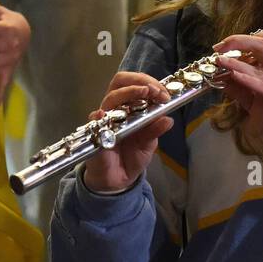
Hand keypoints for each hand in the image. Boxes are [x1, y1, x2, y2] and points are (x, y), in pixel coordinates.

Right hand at [82, 72, 173, 193]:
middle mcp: (116, 108)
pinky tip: (106, 114)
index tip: (164, 93)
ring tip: (143, 94)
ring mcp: (104, 119)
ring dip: (128, 93)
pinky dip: (101, 115)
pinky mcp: (94, 133)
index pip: (136, 84)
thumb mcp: (149, 143)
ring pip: (111, 97)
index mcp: (130, 107)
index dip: (150, 83)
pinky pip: (95, 120)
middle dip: (138, 81)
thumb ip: (155, 130)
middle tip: (152, 90)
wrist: (118, 179)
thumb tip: (168, 119)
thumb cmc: (132, 156)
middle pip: (120, 82)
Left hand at [212, 32, 262, 142]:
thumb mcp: (251, 100)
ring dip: (237, 63)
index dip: (240, 41)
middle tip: (220, 47)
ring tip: (221, 61)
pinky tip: (236, 76)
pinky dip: (249, 80)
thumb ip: (238, 89)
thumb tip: (221, 80)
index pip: (259, 44)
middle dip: (239, 42)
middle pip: (261, 45)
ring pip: (259, 66)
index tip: (221, 46)